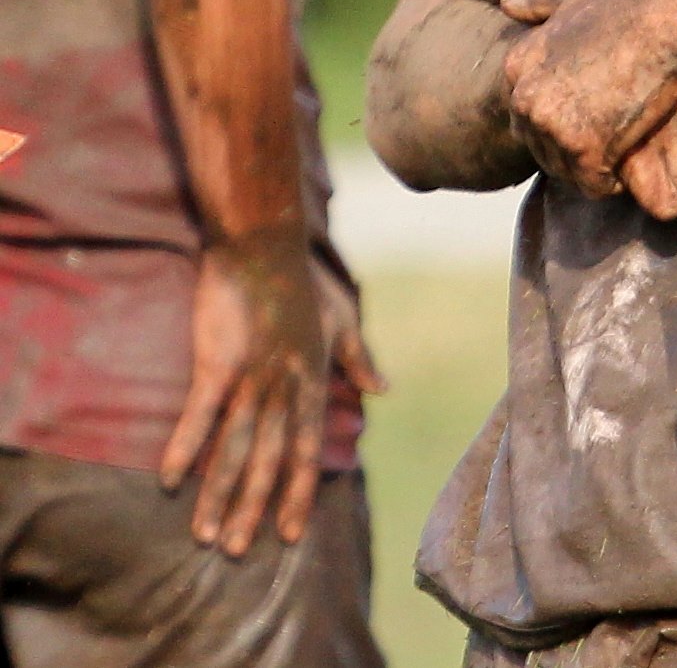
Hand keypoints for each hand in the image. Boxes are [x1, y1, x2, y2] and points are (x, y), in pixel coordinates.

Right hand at [160, 232, 382, 555]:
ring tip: (205, 534)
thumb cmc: (301, 282)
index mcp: (313, 380)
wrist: (263, 244)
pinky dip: (186, 446)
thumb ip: (358, 359)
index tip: (289, 535)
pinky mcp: (220, 360)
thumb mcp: (341, 321)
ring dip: (219, 493)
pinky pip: (201, 413)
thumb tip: (384, 390)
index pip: (306, 449)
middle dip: (254, 508)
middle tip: (237, 552)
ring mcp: (253, 374)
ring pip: (236, 446)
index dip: (297, 493)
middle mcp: (285, 386)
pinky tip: (171, 478)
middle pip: (269, 459)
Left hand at [501, 0, 676, 194]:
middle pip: (540, 145)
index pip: (526, 110)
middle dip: (572, 144)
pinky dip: (615, 179)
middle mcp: (526, 98)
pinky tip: (636, 155)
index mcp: (518, 63)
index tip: (594, 109)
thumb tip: (506, 2)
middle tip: (614, 131)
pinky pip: (594, 185)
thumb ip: (539, 1)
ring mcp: (553, 126)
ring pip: (564, 168)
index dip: (561, 114)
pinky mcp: (585, 150)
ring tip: (626, 142)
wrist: (674, 17)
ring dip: (592, 164)